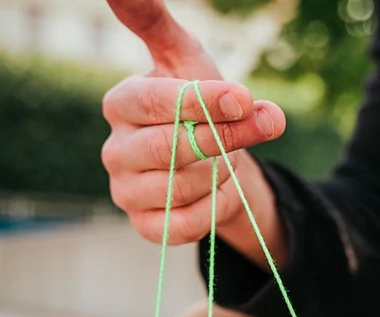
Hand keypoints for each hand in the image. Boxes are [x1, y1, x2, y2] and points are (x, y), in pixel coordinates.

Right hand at [102, 0, 287, 267]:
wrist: (211, 160)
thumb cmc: (200, 105)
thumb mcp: (187, 59)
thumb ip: (157, 24)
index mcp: (121, 104)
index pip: (154, 102)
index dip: (204, 101)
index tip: (244, 98)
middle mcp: (115, 151)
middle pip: (171, 149)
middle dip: (225, 138)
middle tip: (264, 124)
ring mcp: (126, 193)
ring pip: (183, 190)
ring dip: (221, 173)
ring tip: (225, 159)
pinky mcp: (147, 227)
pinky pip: (187, 226)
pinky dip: (216, 207)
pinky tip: (217, 190)